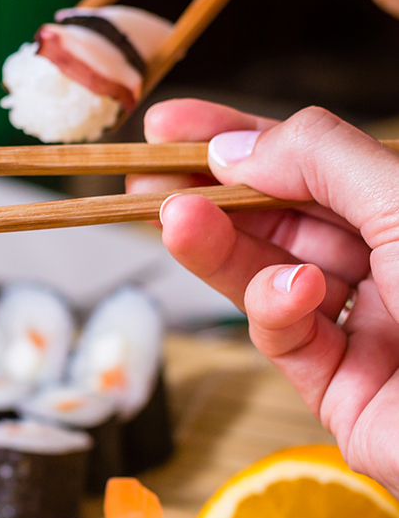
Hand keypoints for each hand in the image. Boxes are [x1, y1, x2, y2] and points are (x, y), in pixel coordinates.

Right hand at [129, 98, 398, 488]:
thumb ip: (321, 162)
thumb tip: (237, 145)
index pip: (316, 163)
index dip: (242, 138)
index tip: (169, 127)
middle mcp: (393, 265)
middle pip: (281, 218)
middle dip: (211, 195)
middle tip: (144, 182)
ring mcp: (367, 328)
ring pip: (269, 275)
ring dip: (218, 246)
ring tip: (172, 219)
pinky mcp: (341, 390)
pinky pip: (287, 339)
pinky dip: (275, 310)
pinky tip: (292, 293)